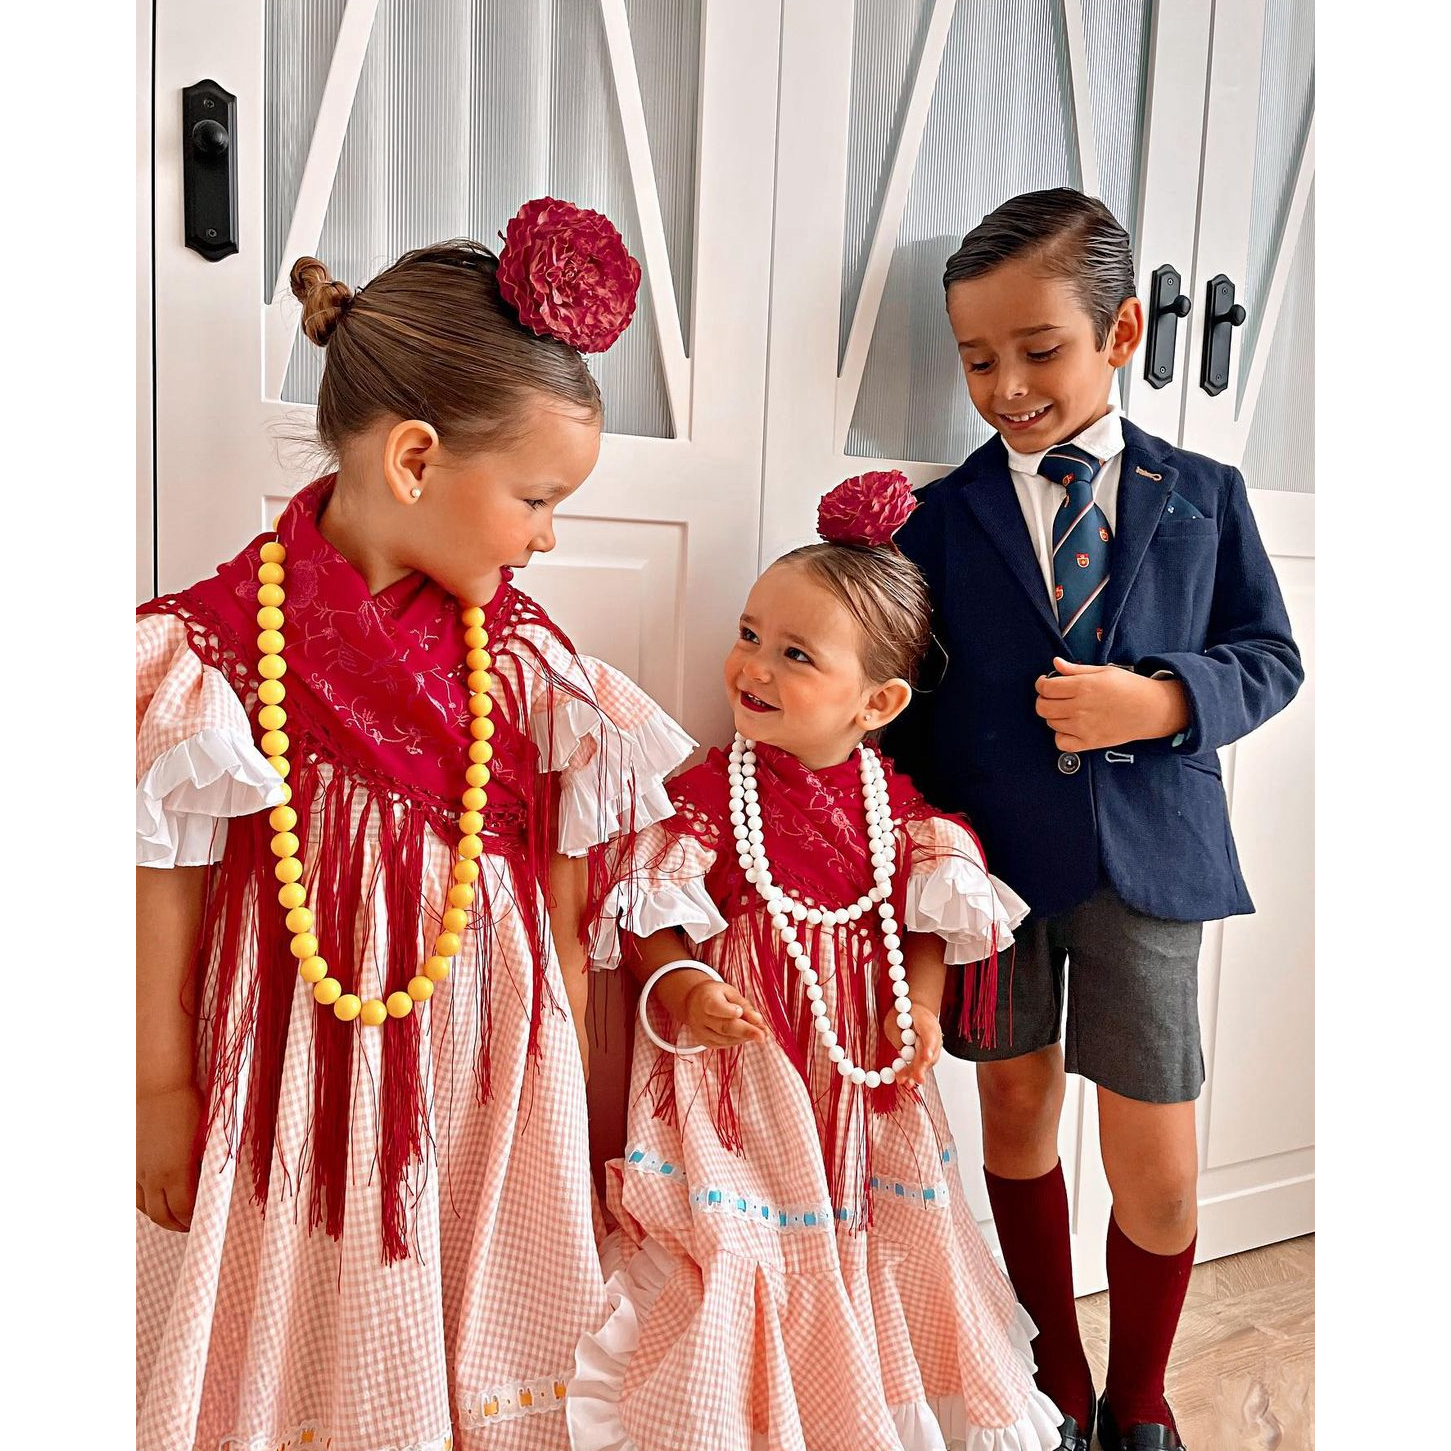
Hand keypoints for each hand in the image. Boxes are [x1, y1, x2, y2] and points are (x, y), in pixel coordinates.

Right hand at [137, 1084, 202, 1231]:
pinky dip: (147, 1203)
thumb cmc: (189, 1106)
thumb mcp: (207, 1137)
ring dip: (162, 1217)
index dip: (196, 1221)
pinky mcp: (131, 1163)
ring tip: (177, 1217)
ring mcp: (139, 1170)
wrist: (159, 1086)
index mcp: (176, 1171)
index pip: (185, 1210)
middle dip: (180, 1225)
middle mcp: (154, 1176)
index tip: (207, 1221)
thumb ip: (209, 1165)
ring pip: (147, 1208)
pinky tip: (158, 1200)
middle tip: (194, 1225)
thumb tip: (215, 1184)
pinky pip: (136, 1193)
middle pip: (163, 1216)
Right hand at [681, 978, 767, 1048]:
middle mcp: (700, 1017)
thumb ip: (744, 1006)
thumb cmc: (716, 994)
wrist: (693, 1002)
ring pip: (726, 1038)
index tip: (740, 1012)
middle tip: (763, 1035)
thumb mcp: (730, 992)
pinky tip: (747, 1035)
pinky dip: (738, 1041)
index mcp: (706, 999)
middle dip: (746, 1031)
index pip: (716, 1007)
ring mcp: (701, 1032)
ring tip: (760, 1033)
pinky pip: (724, 1044)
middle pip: (724, 1027)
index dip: (729, 1011)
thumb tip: (758, 1021)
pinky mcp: (704, 1042)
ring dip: (745, 1037)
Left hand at [885, 1001, 942, 1086]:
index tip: (927, 1057)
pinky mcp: (930, 1054)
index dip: (929, 1047)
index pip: (929, 1035)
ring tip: (907, 1083)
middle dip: (922, 1066)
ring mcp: (934, 1045)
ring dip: (916, 1073)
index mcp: (926, 1022)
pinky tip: (908, 1082)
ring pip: (926, 1062)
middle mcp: (934, 1034)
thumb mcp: (894, 1018)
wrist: (917, 1011)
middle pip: (929, 1052)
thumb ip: (896, 1034)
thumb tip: (900, 1050)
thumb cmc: (904, 1013)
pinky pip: (923, 1064)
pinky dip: (914, 1073)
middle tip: (916, 1078)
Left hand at [1034, 657, 1189, 750]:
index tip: (1046, 683)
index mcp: (1083, 686)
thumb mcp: (1103, 671)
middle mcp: (1080, 708)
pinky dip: (1061, 736)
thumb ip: (1076, 669)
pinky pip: (1061, 743)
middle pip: (1043, 707)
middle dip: (1044, 700)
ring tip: (1067, 710)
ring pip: (1051, 723)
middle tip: (1054, 697)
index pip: (1046, 688)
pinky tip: (1070, 727)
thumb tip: (1056, 663)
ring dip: (1054, 716)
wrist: (1152, 709)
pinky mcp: (1089, 742)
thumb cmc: (1129, 687)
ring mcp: (1083, 727)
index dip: (1041, 684)